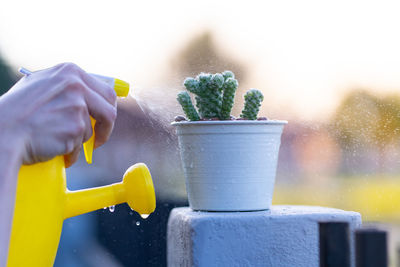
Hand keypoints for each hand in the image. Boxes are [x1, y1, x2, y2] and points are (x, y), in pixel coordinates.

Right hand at [0, 63, 116, 166]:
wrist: (2, 131)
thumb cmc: (16, 110)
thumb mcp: (40, 85)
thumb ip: (66, 86)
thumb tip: (89, 95)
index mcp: (70, 72)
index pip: (106, 91)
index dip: (107, 108)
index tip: (104, 119)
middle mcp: (76, 86)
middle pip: (110, 111)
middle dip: (106, 128)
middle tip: (98, 139)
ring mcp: (77, 107)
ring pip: (90, 131)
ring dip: (77, 141)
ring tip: (56, 141)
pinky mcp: (75, 128)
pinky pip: (79, 146)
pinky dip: (69, 153)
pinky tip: (54, 150)